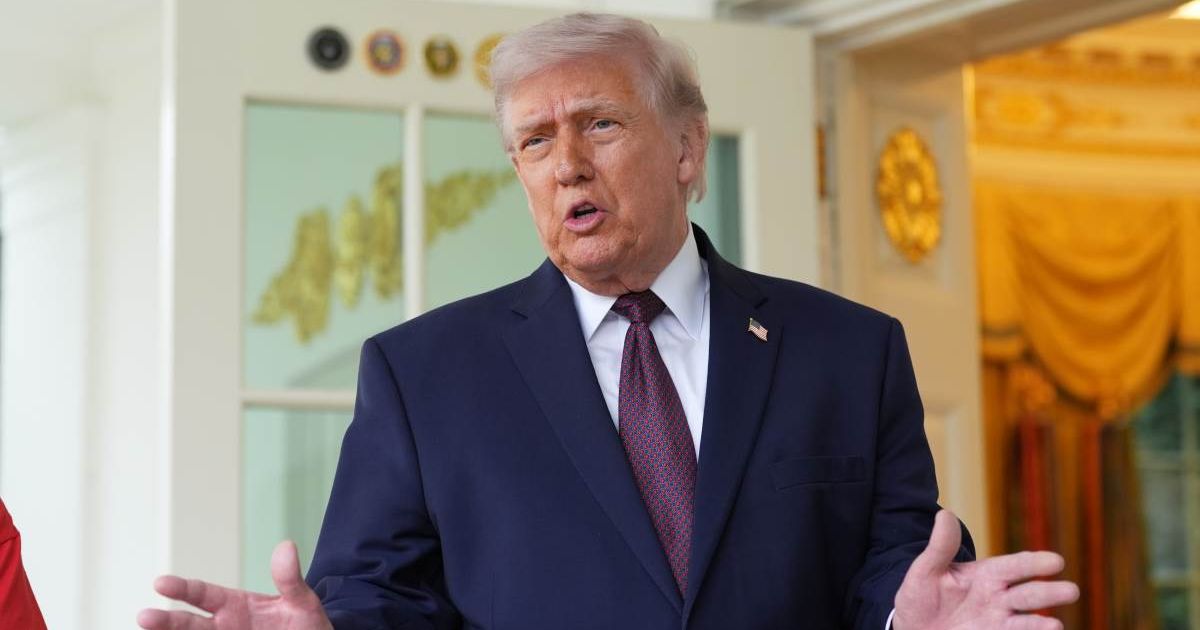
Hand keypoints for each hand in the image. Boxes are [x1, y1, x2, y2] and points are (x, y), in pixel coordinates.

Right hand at [137, 541, 332, 629]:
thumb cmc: (306, 626)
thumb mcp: (302, 602)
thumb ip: (290, 580)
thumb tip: (286, 547)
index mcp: (235, 605)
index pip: (203, 593)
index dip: (182, 588)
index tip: (161, 582)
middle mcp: (223, 626)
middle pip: (187, 623)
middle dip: (165, 620)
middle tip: (144, 617)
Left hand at [893, 510, 1079, 629]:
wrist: (912, 627)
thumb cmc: (919, 596)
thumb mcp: (925, 570)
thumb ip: (940, 547)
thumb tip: (944, 513)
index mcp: (984, 575)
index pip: (1012, 567)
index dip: (1033, 564)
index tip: (1055, 561)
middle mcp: (997, 597)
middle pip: (1027, 594)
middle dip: (1048, 593)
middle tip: (1071, 591)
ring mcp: (996, 620)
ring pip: (1025, 620)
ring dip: (1041, 623)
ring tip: (1056, 625)